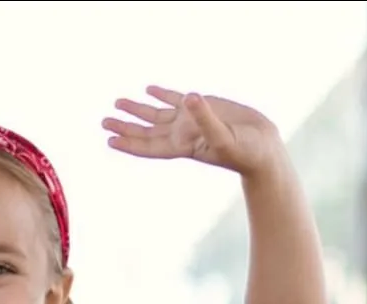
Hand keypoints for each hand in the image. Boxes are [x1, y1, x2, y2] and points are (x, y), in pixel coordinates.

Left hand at [102, 87, 280, 176]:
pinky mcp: (202, 106)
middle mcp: (182, 134)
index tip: (109, 140)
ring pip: (157, 114)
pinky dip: (162, 94)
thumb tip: (189, 97)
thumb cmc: (244, 151)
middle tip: (104, 121)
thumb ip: (205, 117)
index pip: (149, 146)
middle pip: (146, 131)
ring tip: (118, 102)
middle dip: (125, 126)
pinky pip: (176, 99)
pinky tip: (150, 89)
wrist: (261, 146)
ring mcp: (190, 120)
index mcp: (183, 146)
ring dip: (137, 109)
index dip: (129, 143)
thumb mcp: (223, 136)